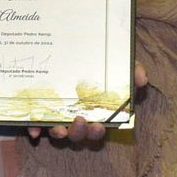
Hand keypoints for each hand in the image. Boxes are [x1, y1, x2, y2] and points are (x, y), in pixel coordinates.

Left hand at [27, 62, 144, 142]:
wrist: (72, 42)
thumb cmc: (100, 60)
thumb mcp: (118, 61)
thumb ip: (133, 69)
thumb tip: (142, 79)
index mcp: (94, 111)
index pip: (96, 129)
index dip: (96, 133)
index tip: (98, 126)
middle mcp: (74, 116)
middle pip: (77, 134)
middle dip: (79, 133)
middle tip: (80, 121)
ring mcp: (55, 113)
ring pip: (56, 131)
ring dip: (58, 133)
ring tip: (59, 128)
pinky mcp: (38, 108)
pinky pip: (35, 123)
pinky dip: (34, 128)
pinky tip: (34, 129)